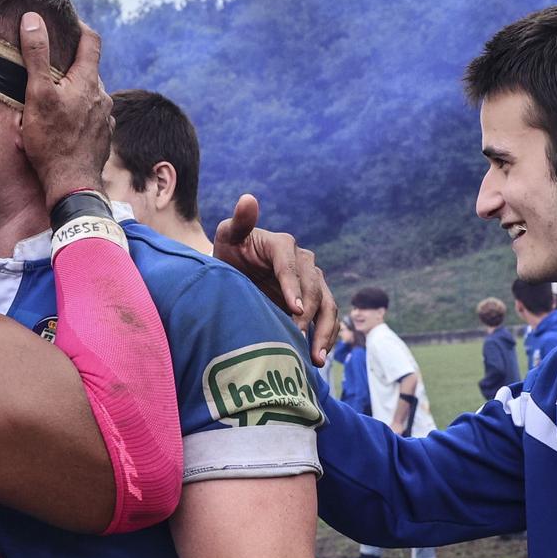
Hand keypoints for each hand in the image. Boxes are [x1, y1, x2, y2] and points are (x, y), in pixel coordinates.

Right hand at [18, 14, 111, 205]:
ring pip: (91, 94)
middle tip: (51, 63)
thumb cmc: (52, 140)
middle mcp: (103, 97)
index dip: (80, 26)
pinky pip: (92, 116)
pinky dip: (80, 112)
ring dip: (75, 90)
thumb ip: (37, 55)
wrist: (72, 184)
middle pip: (89, 69)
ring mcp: (106, 118)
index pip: (91, 41)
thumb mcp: (38, 94)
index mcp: (89, 81)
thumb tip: (33, 19)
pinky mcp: (103, 137)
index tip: (66, 21)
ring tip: (54, 97)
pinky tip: (66, 122)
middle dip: (72, 63)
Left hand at [212, 193, 338, 364]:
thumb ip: (239, 221)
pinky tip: (316, 358)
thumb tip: (248, 199)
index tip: (293, 310)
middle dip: (309, 315)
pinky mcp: (315, 301)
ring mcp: (312, 282)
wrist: (236, 273)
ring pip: (327, 305)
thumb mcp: (229, 236)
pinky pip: (328, 319)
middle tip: (298, 339)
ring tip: (314, 358)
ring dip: (325, 332)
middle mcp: (303, 261)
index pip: (290, 264)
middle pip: (313, 287)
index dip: (293, 287)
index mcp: (282, 244)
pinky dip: (326, 338)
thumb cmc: (229, 252)